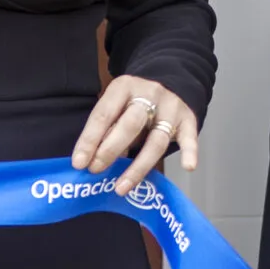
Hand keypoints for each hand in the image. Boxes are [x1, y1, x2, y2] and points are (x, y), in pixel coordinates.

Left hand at [71, 77, 200, 195]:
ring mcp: (171, 107)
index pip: (104, 115)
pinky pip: (189, 138)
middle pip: (130, 125)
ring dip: (138, 166)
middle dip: (110, 150)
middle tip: (96, 170)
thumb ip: (108, 128)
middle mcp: (149, 94)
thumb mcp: (117, 105)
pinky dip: (190, 152)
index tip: (79, 163)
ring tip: (121, 187)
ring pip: (156, 140)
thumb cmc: (135, 101)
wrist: (170, 81)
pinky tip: (188, 166)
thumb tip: (91, 161)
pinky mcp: (188, 119)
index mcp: (124, 87)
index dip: (89, 140)